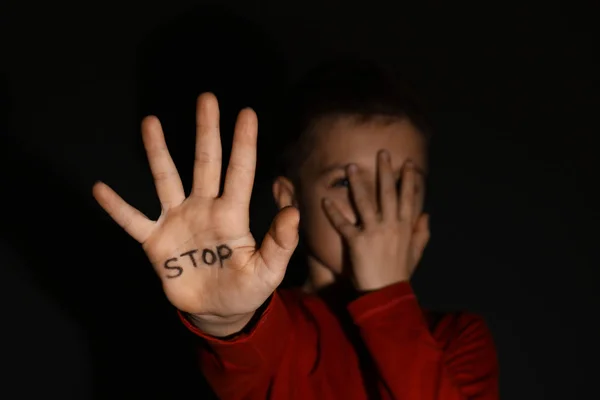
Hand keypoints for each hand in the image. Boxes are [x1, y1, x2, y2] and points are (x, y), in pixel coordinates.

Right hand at [93, 93, 298, 328]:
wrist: (217, 310)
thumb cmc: (246, 288)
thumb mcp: (268, 271)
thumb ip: (279, 243)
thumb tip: (293, 212)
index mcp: (232, 214)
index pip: (240, 172)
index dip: (243, 143)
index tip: (246, 113)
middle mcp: (204, 208)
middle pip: (205, 163)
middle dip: (206, 131)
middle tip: (206, 98)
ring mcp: (177, 221)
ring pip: (166, 179)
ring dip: (158, 152)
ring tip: (150, 122)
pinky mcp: (156, 241)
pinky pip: (133, 220)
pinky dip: (117, 207)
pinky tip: (99, 189)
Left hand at [322, 151, 428, 290]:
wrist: (386, 294)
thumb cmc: (400, 273)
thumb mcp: (416, 252)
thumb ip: (422, 233)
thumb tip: (427, 215)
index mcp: (406, 227)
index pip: (409, 198)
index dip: (408, 180)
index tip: (407, 163)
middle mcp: (391, 225)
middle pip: (388, 193)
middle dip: (385, 171)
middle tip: (382, 153)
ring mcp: (374, 232)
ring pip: (365, 202)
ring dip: (357, 183)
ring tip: (349, 167)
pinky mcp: (357, 242)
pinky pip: (343, 224)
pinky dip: (333, 213)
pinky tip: (324, 200)